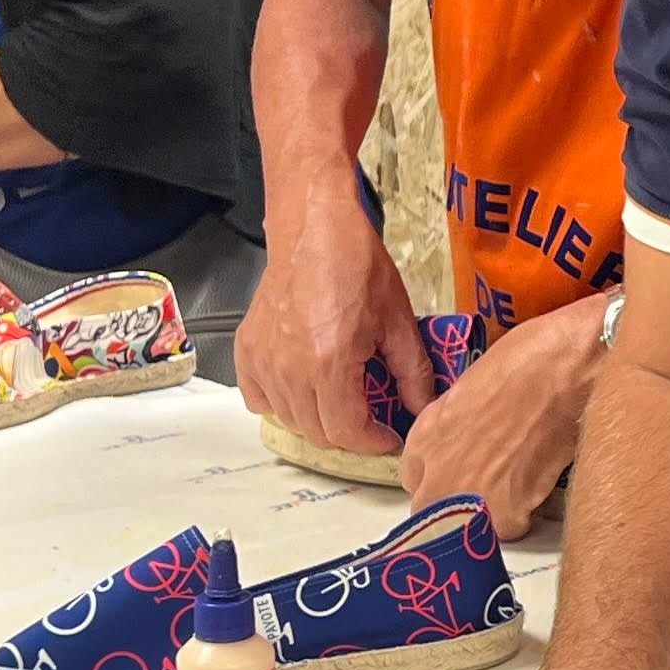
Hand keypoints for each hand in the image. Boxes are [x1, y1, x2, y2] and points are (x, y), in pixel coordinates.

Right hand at [241, 193, 433, 454]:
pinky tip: (303, 388)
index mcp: (329, 362)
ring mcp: (264, 360)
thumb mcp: (398, 320)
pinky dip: (279, 403)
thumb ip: (413, 372)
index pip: (347, 431)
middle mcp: (290, 367)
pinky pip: (258, 398)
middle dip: (349, 434)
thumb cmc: (354, 263)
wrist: (315, 229)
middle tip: (369, 419)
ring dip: (318, 420)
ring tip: (341, 399)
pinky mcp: (249, 349)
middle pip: (318, 432)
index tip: (387, 435)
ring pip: (289, 419)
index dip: (372, 441)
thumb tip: (420, 406)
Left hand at [402, 299, 599, 538]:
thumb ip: (458, 425)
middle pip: (431, 511)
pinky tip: (539, 486)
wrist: (563, 371)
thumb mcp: (472, 387)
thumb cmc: (527, 361)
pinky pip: (509, 529)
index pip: (414, 478)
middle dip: (455, 507)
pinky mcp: (503, 512)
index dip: (441, 477)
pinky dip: (525, 515)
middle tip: (489, 492)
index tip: (459, 476)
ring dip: (489, 517)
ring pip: (467, 528)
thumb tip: (470, 441)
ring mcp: (466, 495)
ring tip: (520, 488)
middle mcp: (436, 469)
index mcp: (426, 434)